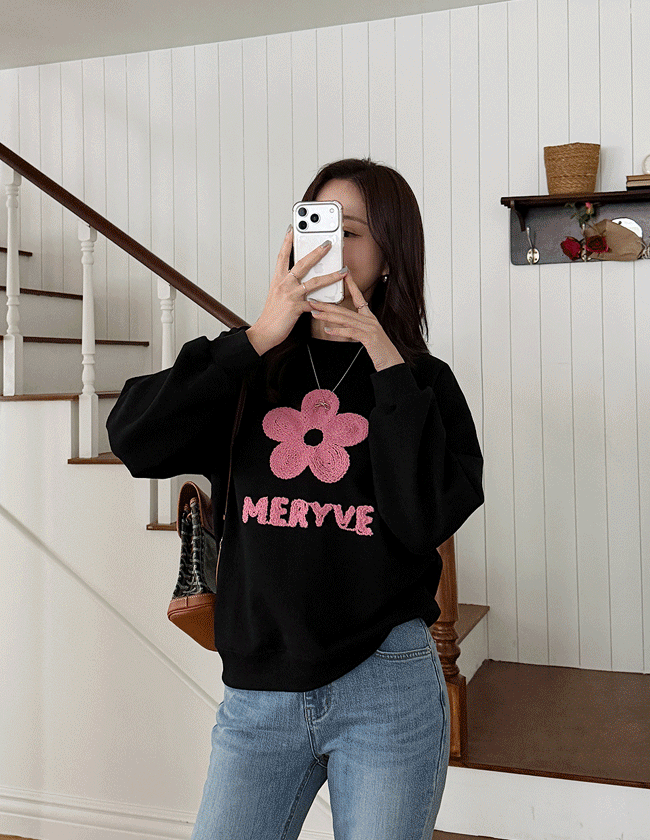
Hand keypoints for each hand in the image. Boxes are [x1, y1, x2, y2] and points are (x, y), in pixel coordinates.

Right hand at [247, 227, 348, 354]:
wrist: (264, 332)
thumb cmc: (271, 315)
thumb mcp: (276, 295)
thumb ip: (287, 285)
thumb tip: (299, 278)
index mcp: (278, 279)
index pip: (282, 256)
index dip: (288, 242)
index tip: (293, 229)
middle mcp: (283, 284)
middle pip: (301, 263)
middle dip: (316, 252)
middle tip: (328, 243)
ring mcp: (290, 295)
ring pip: (313, 282)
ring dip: (330, 276)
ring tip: (342, 270)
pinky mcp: (296, 308)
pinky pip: (316, 303)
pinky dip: (327, 303)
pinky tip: (337, 299)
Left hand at [309, 275, 404, 371]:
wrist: (392, 363)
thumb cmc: (380, 351)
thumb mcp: (369, 336)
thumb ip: (357, 329)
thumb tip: (343, 326)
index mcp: (370, 318)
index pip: (359, 297)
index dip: (352, 285)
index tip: (344, 274)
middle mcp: (370, 320)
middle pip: (345, 309)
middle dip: (327, 305)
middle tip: (313, 302)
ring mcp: (370, 328)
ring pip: (345, 319)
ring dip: (328, 316)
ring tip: (316, 313)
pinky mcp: (369, 338)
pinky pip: (351, 332)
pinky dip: (338, 330)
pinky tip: (328, 330)